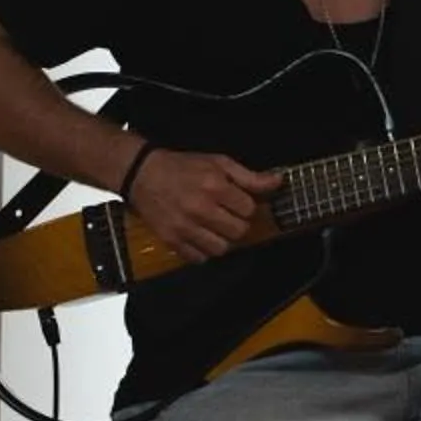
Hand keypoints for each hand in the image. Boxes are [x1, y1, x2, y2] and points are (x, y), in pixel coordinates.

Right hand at [127, 149, 284, 259]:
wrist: (141, 174)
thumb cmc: (182, 167)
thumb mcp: (218, 163)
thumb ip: (249, 176)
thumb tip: (278, 182)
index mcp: (214, 186)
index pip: (248, 209)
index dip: (246, 206)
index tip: (238, 203)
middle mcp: (200, 208)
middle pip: (238, 231)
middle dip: (238, 224)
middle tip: (228, 216)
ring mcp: (185, 227)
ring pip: (221, 249)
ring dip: (222, 240)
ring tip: (214, 228)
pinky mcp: (171, 240)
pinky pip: (199, 258)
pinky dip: (203, 251)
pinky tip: (199, 236)